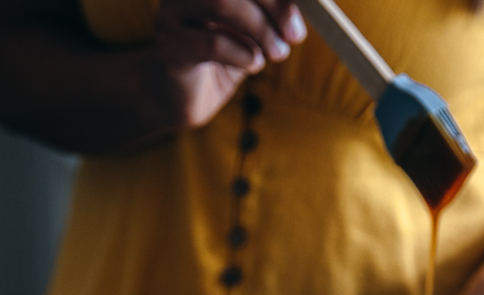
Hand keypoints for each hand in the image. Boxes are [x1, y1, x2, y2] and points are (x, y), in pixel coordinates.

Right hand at [154, 0, 306, 127]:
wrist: (181, 96)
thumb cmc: (222, 56)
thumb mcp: (253, 26)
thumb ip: (274, 9)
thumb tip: (313, 2)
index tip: (312, 4)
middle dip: (275, 4)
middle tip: (296, 33)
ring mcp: (172, 13)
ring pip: (222, 3)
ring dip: (260, 30)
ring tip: (279, 53)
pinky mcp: (169, 46)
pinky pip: (211, 43)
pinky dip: (242, 54)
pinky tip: (254, 64)